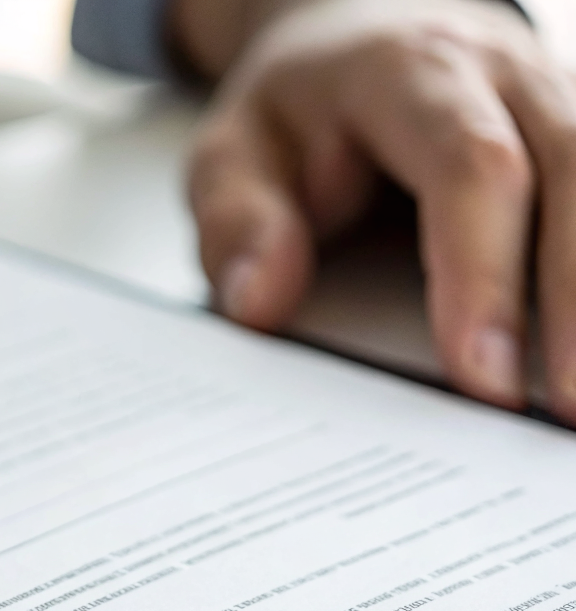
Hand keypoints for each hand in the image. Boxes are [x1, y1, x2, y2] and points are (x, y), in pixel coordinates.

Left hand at [178, 0, 575, 413]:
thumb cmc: (297, 113)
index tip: (481, 375)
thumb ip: (238, 223)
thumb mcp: (228, 154)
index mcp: (408, 72)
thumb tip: (261, 302)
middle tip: (563, 410)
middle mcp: (502, 74)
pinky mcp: (575, 138)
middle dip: (575, 300)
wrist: (351, 40)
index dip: (483, 274)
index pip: (469, 167)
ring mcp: (555, 98)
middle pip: (572, 171)